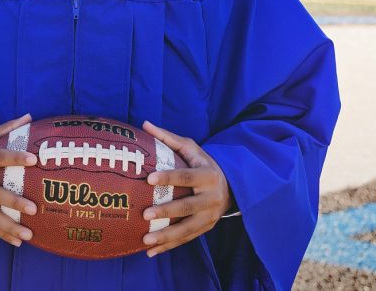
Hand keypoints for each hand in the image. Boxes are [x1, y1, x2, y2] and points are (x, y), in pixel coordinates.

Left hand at [140, 120, 234, 256]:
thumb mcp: (191, 149)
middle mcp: (211, 198)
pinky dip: (169, 246)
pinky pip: (186, 239)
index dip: (169, 177)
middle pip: (188, 206)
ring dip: (166, 237)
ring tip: (145, 241)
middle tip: (145, 215)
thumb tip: (144, 123)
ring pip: (187, 229)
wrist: (231, 186)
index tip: (149, 178)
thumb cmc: (203, 164)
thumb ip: (168, 138)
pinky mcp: (206, 229)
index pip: (186, 176)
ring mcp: (210, 217)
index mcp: (208, 175)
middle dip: (167, 211)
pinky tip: (150, 252)